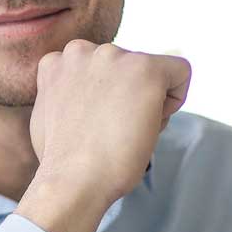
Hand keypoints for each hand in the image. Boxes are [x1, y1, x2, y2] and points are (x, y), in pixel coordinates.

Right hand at [16, 41, 189, 231]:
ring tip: (127, 130)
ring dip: (147, 101)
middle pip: (125, 69)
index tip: (97, 124)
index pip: (98, 70)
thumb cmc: (63, 163)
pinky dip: (176, 98)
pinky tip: (153, 122)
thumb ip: (68, 95)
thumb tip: (92, 95)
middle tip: (113, 131)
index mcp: (56, 62)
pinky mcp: (145, 68)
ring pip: (150, 73)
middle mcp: (81, 50)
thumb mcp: (51, 117)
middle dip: (126, 98)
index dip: (106, 100)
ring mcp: (112, 56)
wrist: (74, 181)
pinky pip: (180, 72)